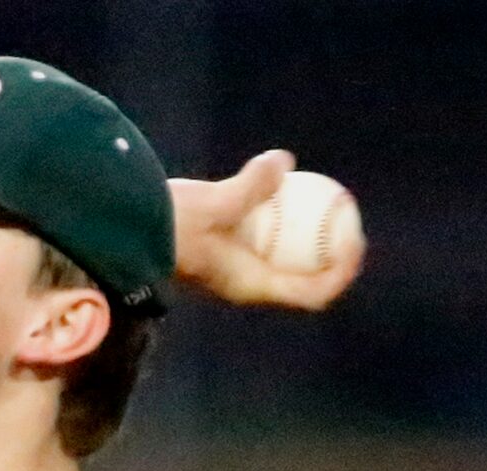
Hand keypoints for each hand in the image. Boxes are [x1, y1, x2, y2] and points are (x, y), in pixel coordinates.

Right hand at [170, 150, 364, 310]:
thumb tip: (283, 161)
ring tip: (329, 207)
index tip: (355, 242)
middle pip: (308, 279)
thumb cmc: (170, 227)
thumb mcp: (213, 203)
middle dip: (334, 256)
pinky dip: (288, 224)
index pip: (312, 293)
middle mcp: (250, 284)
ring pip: (290, 261)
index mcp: (253, 286)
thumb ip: (251, 185)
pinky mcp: (230, 251)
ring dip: (312, 241)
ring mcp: (240, 270)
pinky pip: (271, 241)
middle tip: (351, 222)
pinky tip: (292, 192)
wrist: (131, 233)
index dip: (340, 273)